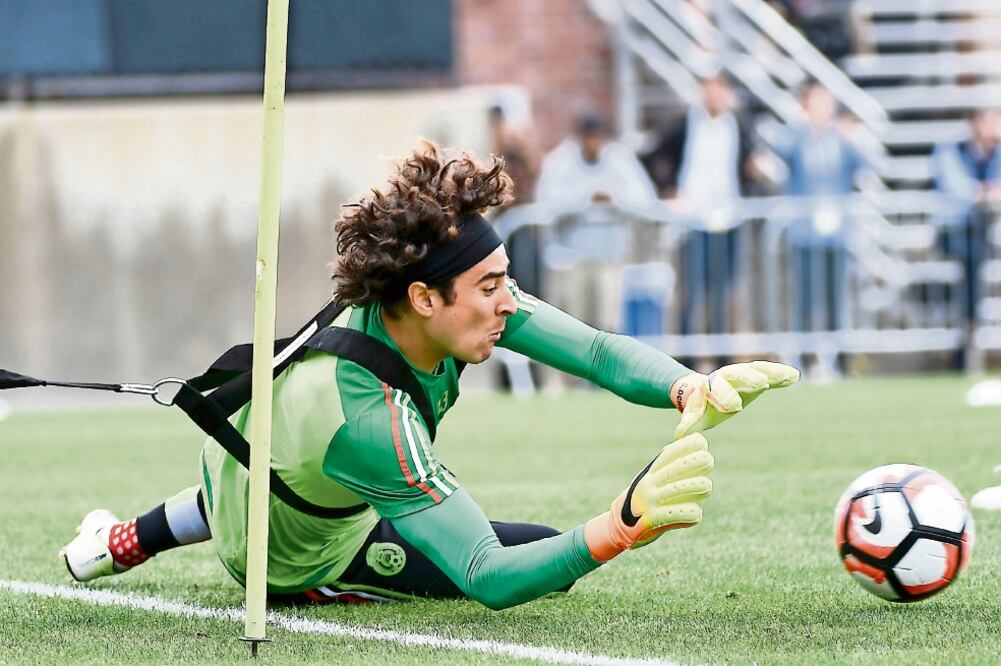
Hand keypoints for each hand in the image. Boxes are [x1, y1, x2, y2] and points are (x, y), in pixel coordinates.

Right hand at [584, 433, 713, 561]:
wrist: (621, 526)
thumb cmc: (646, 499)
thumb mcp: (653, 477)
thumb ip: (672, 462)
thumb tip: (695, 438)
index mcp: (651, 471)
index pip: (671, 452)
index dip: (689, 445)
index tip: (701, 445)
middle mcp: (649, 483)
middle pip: (680, 466)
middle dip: (700, 461)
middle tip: (708, 462)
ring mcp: (651, 500)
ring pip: (685, 488)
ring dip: (700, 487)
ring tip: (705, 487)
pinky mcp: (654, 519)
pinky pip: (683, 513)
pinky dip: (693, 514)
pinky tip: (695, 514)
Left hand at [671, 361, 799, 438]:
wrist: (703, 389)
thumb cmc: (701, 407)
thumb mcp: (695, 416)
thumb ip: (690, 424)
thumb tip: (680, 435)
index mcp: (710, 387)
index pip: (716, 390)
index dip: (724, 397)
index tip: (735, 407)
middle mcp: (726, 377)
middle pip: (736, 374)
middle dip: (748, 379)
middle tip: (760, 384)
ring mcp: (742, 374)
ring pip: (755, 369)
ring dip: (770, 372)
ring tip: (787, 376)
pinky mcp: (756, 375)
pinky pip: (769, 372)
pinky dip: (780, 374)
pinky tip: (794, 377)